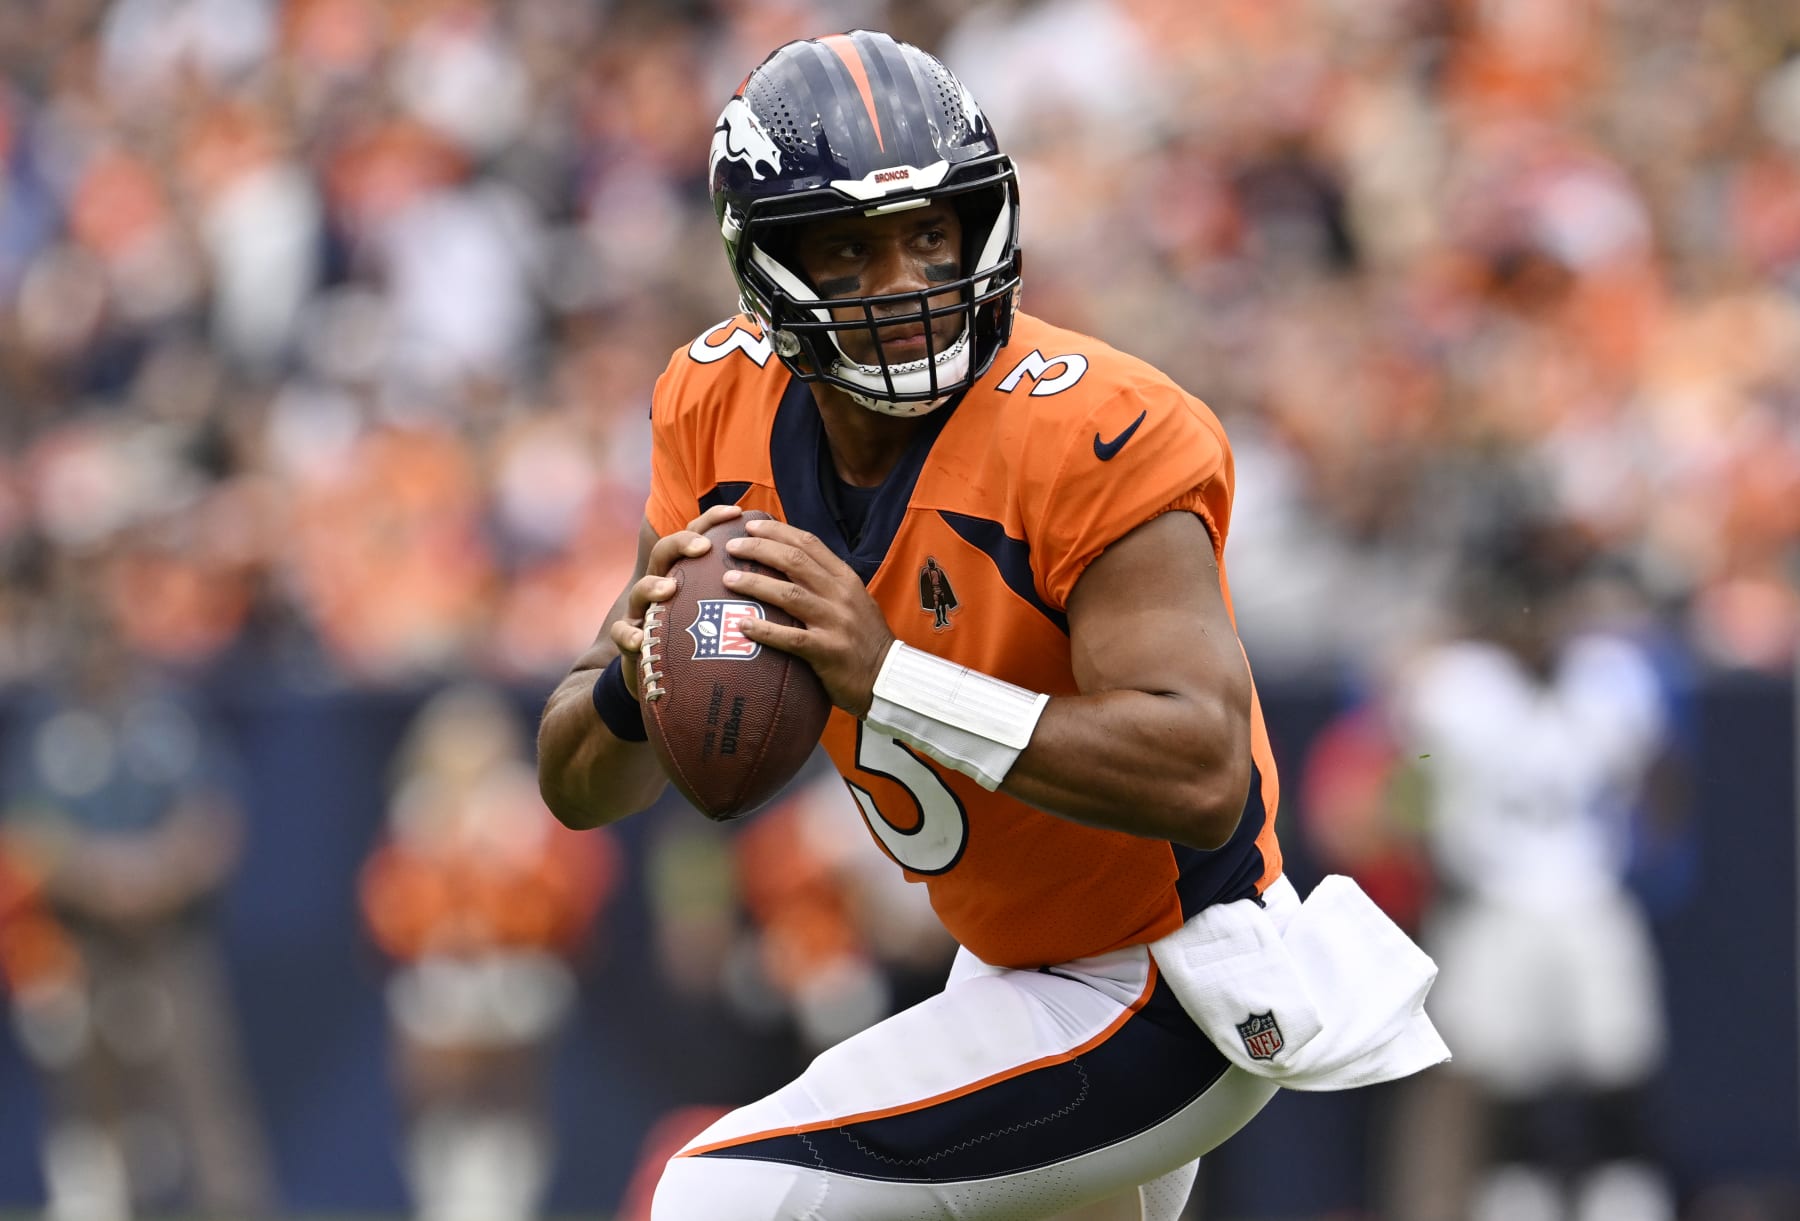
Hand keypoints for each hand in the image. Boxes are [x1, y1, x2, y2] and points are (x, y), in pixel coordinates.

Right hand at [609, 505, 744, 698]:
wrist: (666, 675)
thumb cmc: (703, 638)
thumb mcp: (725, 611)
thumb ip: (748, 591)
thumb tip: (792, 574)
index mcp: (687, 572)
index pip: (698, 536)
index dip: (713, 519)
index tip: (737, 512)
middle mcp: (661, 583)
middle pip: (665, 551)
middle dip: (682, 543)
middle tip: (704, 547)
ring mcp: (643, 610)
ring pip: (640, 588)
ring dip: (652, 585)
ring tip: (668, 589)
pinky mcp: (631, 638)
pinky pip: (622, 633)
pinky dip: (628, 635)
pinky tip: (637, 641)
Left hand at [720, 517, 894, 715]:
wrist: (889, 676)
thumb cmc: (864, 639)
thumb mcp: (853, 601)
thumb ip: (827, 583)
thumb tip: (789, 565)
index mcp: (846, 578)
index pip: (809, 544)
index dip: (777, 531)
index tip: (750, 526)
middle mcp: (841, 595)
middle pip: (795, 562)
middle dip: (759, 550)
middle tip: (731, 548)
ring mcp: (836, 622)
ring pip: (789, 595)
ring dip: (755, 584)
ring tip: (728, 580)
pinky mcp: (828, 651)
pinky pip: (791, 638)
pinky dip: (765, 630)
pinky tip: (742, 626)